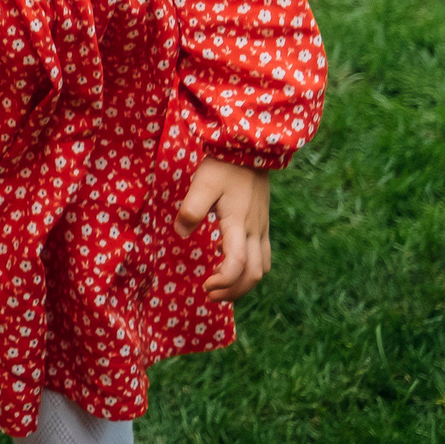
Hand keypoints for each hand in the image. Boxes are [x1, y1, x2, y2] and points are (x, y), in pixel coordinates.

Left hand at [176, 159, 271, 300]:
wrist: (250, 149)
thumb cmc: (224, 166)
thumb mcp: (202, 185)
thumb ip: (191, 210)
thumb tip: (181, 234)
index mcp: (239, 224)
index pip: (238, 264)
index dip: (224, 281)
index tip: (205, 285)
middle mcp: (255, 231)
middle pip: (254, 275)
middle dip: (234, 291)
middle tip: (210, 294)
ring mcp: (262, 229)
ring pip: (262, 268)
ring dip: (244, 283)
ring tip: (220, 286)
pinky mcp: (263, 224)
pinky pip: (263, 256)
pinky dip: (249, 269)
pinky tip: (228, 261)